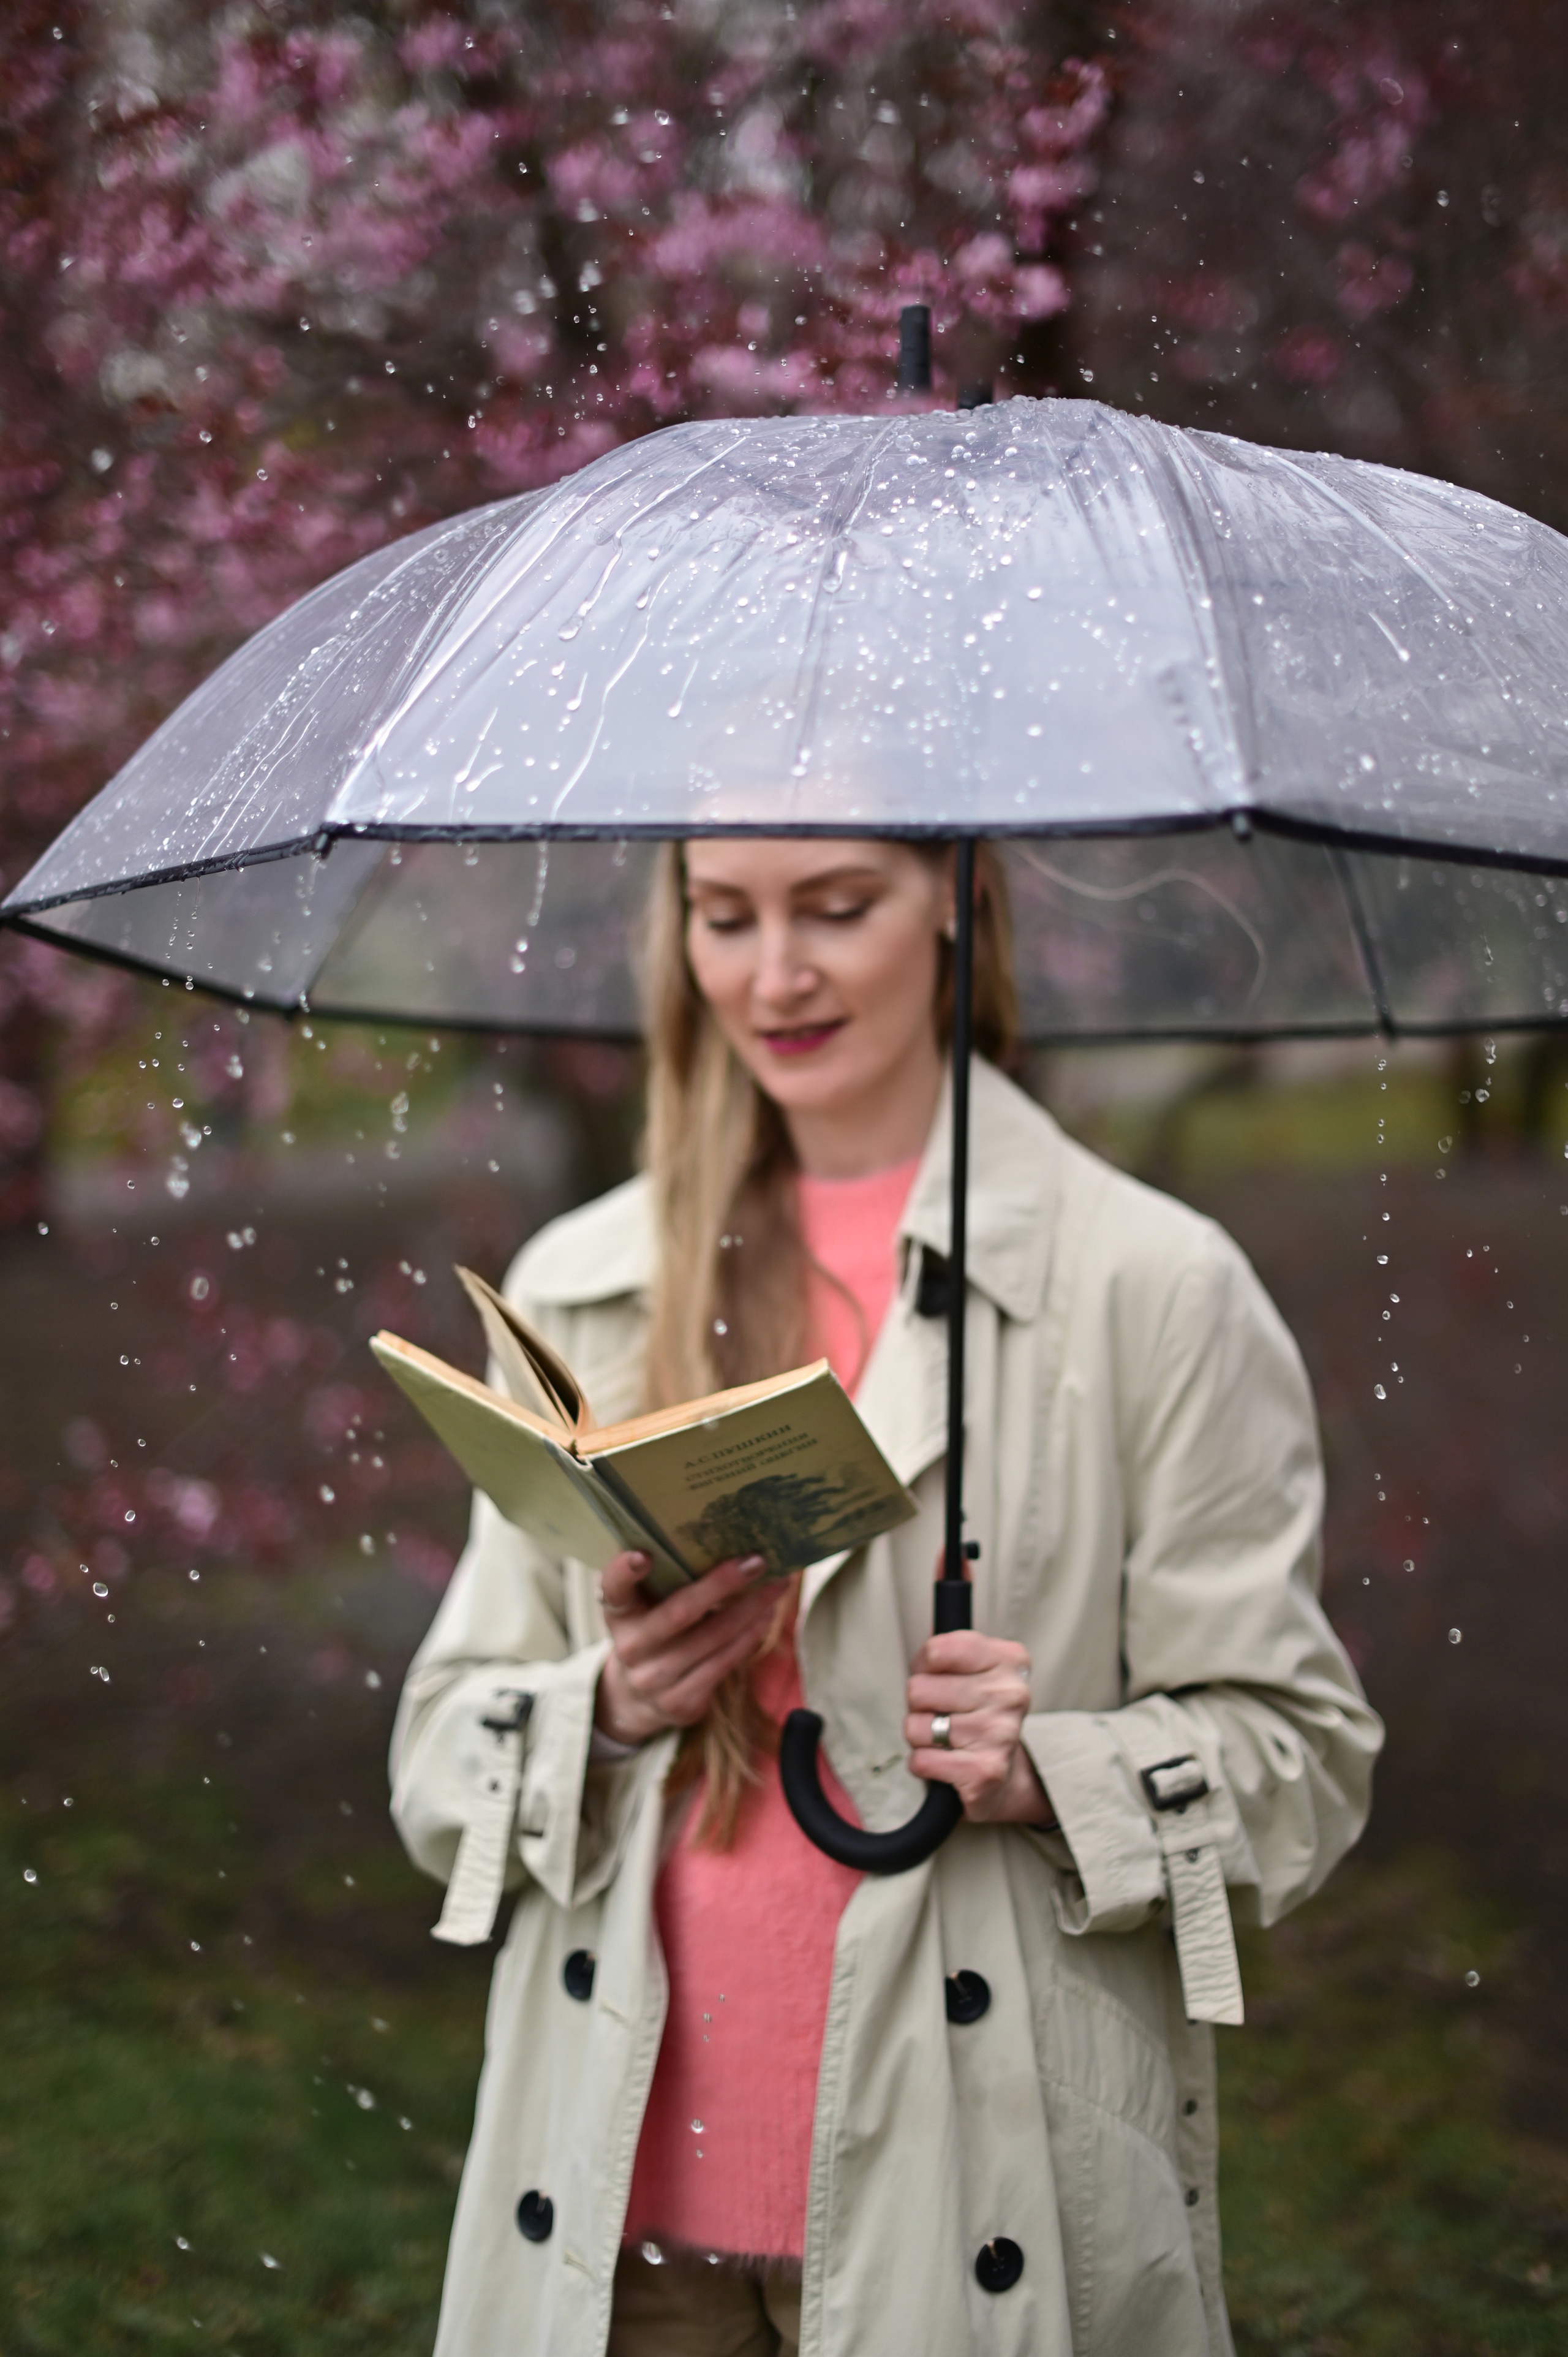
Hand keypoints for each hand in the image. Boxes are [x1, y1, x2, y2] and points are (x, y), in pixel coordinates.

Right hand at [595, 1549, 779, 1745]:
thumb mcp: (642, 1604)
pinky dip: (750, 1636)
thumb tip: (718, 1530)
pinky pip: (724, 1664)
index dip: (624, 1571)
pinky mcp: (679, 1703)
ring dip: (751, 1609)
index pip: (614, 1588)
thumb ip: (663, 1575)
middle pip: (679, 1613)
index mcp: (618, 1612)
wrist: (635, 1697)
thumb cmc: (651, 1630)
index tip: (643, 1555)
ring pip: (712, 1639)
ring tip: (778, 1585)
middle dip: (722, 1585)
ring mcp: (654, 1679)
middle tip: (757, 1561)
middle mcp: (631, 1647)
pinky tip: (766, 1615)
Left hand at [904, 1628, 1056, 1826]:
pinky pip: (922, 1760)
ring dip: (919, 1736)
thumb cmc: (976, 1712)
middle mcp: (1010, 1694)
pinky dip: (921, 1763)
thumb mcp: (971, 1667)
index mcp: (1009, 1659)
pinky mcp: (985, 1772)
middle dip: (919, 1704)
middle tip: (941, 1713)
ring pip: (915, 1726)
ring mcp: (1000, 1734)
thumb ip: (948, 1645)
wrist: (1003, 1773)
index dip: (922, 1667)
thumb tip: (932, 1624)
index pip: (936, 1650)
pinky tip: (944, 1760)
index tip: (936, 1677)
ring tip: (943, 1736)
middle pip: (918, 1689)